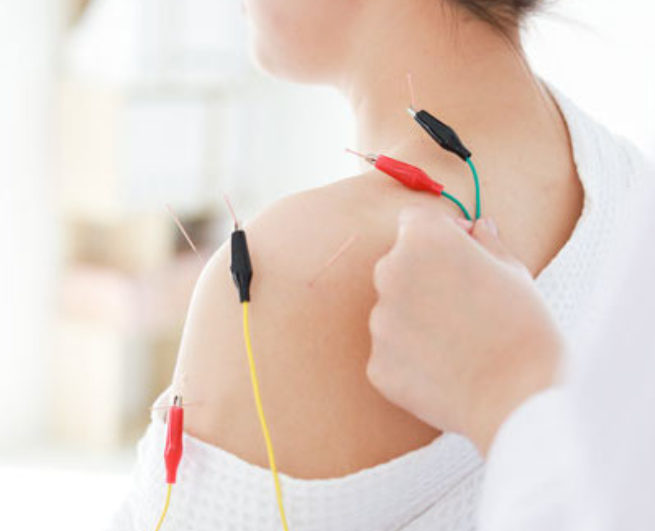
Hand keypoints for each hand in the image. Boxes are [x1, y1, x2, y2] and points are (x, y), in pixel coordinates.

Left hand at [367, 207, 562, 454]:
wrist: (519, 396)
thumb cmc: (523, 326)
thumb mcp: (513, 271)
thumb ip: (486, 242)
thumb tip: (478, 227)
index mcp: (423, 239)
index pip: (414, 220)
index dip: (440, 233)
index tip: (461, 251)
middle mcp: (390, 273)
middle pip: (399, 264)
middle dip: (424, 274)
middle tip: (464, 302)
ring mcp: (379, 321)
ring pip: (393, 310)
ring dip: (416, 317)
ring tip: (458, 341)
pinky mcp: (377, 364)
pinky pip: (392, 351)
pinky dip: (412, 357)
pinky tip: (446, 369)